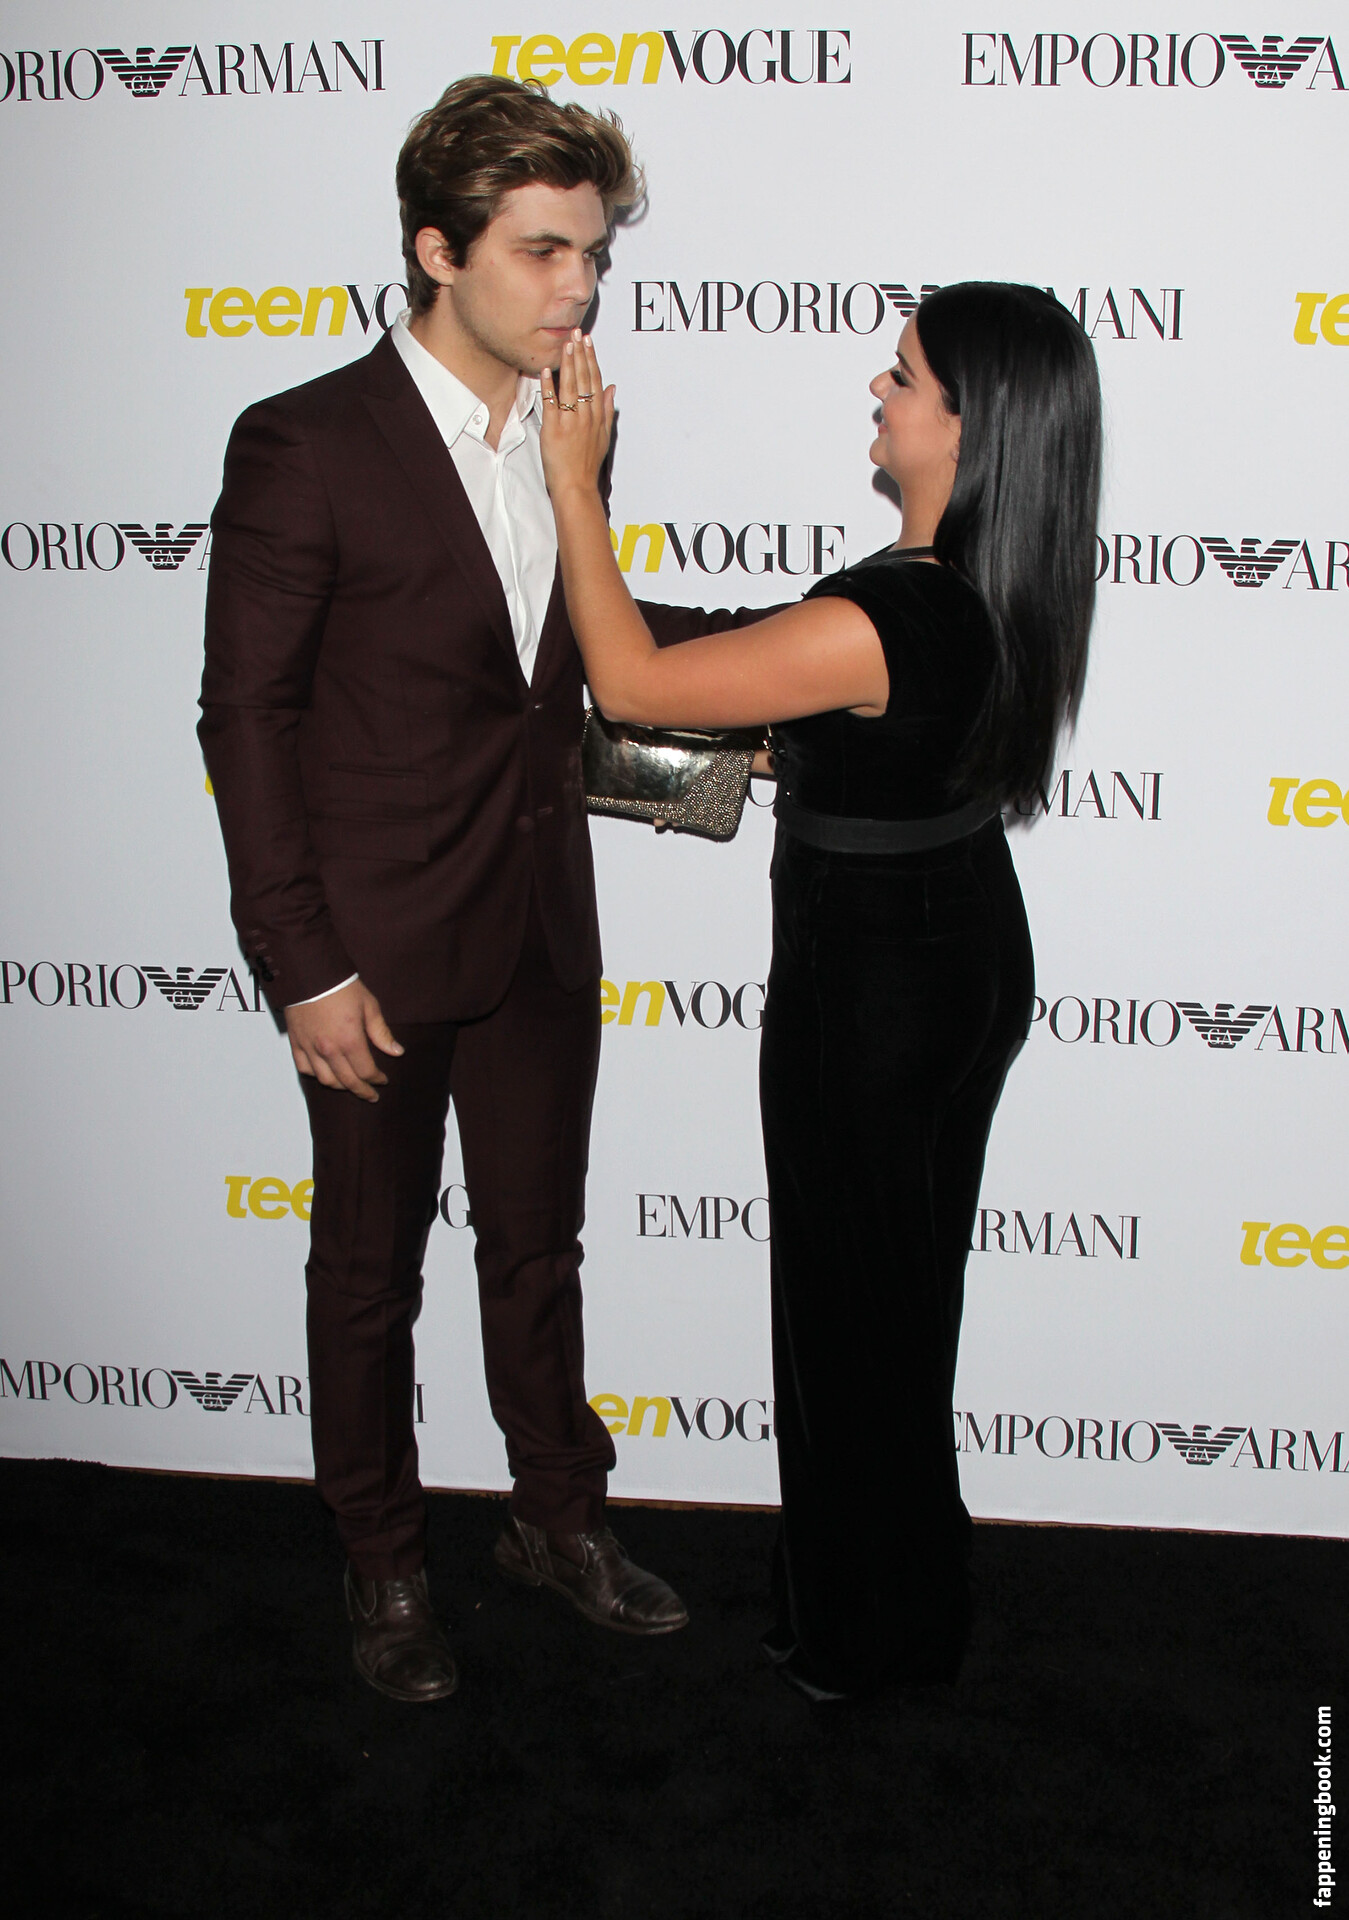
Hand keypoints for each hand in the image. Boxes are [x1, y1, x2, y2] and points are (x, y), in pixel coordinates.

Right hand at [285, 978, 402, 1101]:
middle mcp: (329, 1049)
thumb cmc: (341, 986)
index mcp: (350, 1040)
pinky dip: (315, 1074)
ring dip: (340, 1086)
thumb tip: (396, 1051)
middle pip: (348, 1081)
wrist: (310, 973)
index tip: (383, 1080)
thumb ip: (381, 1032)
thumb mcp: (369, 1006)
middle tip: (371, 1095)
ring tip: (350, 1085)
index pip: (366, 1072)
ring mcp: (310, 1048)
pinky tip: (324, 1073)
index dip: (377, 1079)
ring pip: (326, 1080)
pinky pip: (304, 1068)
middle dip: (362, 1091)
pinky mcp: (296, 1043)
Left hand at [539, 330, 614, 499]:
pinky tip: (547, 370)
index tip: (589, 342)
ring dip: (568, 364)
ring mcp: (570, 422)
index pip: (595, 381)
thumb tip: (612, 388)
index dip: (592, 359)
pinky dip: (549, 386)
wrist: (576, 486)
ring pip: (570, 387)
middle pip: (584, 379)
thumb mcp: (604, 437)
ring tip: (566, 344)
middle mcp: (585, 417)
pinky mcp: (554, 430)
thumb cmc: (587, 465)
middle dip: (581, 354)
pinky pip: (552, 403)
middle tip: (577, 333)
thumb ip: (607, 410)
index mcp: (597, 417)